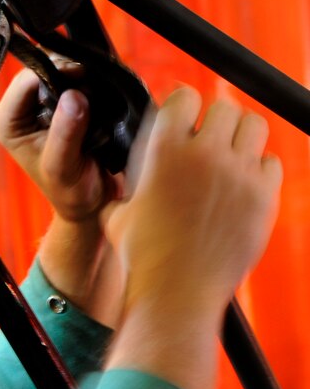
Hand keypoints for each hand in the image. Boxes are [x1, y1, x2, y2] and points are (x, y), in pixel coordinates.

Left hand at [0, 66, 121, 224]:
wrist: (89, 201)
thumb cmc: (70, 191)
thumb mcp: (64, 166)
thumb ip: (65, 134)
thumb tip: (73, 97)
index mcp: (6, 123)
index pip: (24, 81)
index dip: (53, 71)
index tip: (81, 76)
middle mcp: (17, 110)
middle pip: (40, 68)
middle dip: (66, 72)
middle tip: (91, 86)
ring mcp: (37, 105)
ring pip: (57, 69)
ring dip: (78, 77)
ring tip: (94, 94)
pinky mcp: (57, 103)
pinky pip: (71, 78)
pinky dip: (85, 82)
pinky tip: (96, 94)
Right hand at [102, 86, 281, 313]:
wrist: (175, 291)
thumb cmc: (143, 256)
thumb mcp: (117, 211)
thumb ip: (128, 182)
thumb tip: (130, 172)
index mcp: (164, 151)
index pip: (183, 97)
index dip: (182, 104)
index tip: (182, 114)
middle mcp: (204, 155)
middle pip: (224, 107)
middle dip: (214, 119)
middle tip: (207, 136)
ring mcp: (238, 175)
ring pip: (254, 126)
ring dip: (240, 135)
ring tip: (228, 153)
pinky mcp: (263, 197)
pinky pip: (272, 163)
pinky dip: (258, 167)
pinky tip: (241, 183)